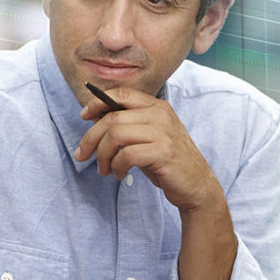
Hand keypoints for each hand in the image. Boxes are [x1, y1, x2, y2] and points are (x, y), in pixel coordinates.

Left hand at [74, 87, 223, 213]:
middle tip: (82, 155)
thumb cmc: (167, 163)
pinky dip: (117, 166)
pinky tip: (120, 175)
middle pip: (112, 118)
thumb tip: (94, 119)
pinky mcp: (163, 152)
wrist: (197, 186)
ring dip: (102, 155)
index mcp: (157, 107)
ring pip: (116, 135)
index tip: (84, 116)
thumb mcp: (147, 139)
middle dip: (91, 138)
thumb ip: (127, 126)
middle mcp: (160, 115)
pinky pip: (127, 154)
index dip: (97, 102)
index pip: (122, 93)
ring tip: (104, 169)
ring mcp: (163, 133)